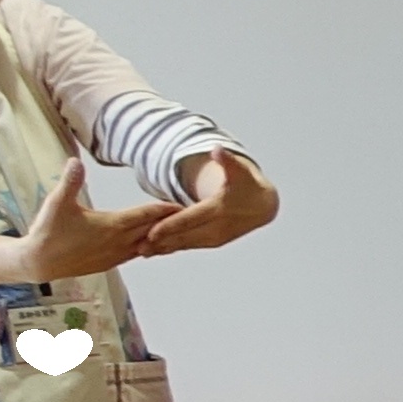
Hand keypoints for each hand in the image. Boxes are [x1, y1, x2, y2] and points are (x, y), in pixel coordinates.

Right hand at [0, 159, 173, 282]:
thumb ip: (69, 182)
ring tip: (178, 226)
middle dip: (171, 221)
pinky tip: (154, 241)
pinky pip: (138, 253)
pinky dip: (149, 246)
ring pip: (149, 243)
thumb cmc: (48, 232)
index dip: (166, 208)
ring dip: (162, 235)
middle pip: (154, 229)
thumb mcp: (56, 203)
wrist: (39, 263)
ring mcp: (117, 255)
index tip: (185, 202)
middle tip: (193, 213)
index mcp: (113, 226)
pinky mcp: (111, 263)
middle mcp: (120, 242)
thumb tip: (75, 161)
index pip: (147, 215)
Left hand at [154, 150, 278, 248]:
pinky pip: (190, 245)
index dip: (171, 226)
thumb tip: (218, 149)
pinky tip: (156, 251)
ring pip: (186, 243)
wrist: (262, 205)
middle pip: (185, 235)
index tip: (153, 232)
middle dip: (162, 242)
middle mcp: (218, 227)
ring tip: (142, 252)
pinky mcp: (213, 241)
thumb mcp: (241, 171)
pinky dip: (172, 248)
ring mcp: (216, 237)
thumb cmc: (248, 186)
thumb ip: (227, 161)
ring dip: (164, 248)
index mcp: (220, 209)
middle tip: (139, 246)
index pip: (191, 219)